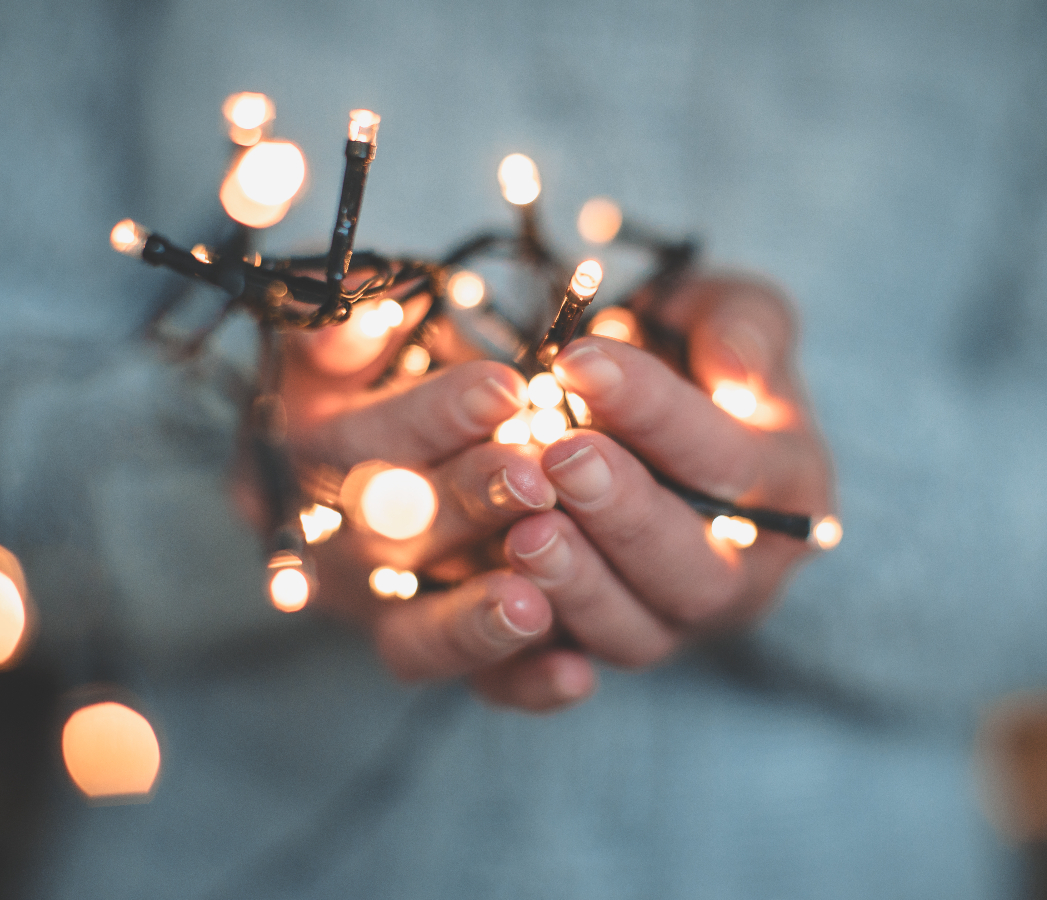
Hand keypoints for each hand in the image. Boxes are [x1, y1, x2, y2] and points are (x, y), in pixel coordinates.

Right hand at [276, 303, 594, 708]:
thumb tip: (364, 322)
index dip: (429, 419)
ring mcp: (385, 614)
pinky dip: (524, 684)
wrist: (415, 451)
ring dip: (477, 620)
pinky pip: (476, 689)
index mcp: (303, 461)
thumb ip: (347, 329)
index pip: (352, 445)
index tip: (505, 389)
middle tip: (536, 478)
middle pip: (389, 539)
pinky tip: (575, 674)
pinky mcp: (442, 655)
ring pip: (416, 637)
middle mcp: (334, 549)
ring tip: (536, 601)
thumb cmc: (398, 380)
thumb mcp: (356, 342)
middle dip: (467, 504)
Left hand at [479, 274, 835, 706]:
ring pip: (634, 634)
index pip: (729, 459)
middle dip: (626, 514)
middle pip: (694, 571)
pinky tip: (503, 616)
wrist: (631, 419)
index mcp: (785, 489)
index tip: (582, 361)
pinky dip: (532, 668)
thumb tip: (741, 378)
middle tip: (560, 458)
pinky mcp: (600, 648)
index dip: (657, 413)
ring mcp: (670, 623)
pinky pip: (564, 677)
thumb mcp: (726, 314)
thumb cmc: (684, 357)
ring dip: (578, 588)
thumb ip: (745, 328)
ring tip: (523, 534)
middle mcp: (738, 573)